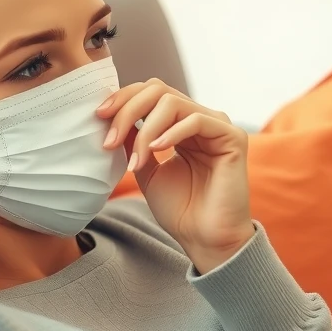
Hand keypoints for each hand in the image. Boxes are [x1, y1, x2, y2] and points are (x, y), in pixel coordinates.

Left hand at [97, 79, 253, 273]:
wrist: (205, 240)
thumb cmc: (180, 210)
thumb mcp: (146, 170)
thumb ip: (135, 142)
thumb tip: (114, 117)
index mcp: (181, 125)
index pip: (151, 94)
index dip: (123, 99)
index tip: (99, 117)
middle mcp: (200, 119)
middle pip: (158, 90)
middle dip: (128, 109)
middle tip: (110, 138)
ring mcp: (217, 126)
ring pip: (173, 102)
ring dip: (146, 129)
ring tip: (135, 160)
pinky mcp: (232, 137)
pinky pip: (196, 120)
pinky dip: (171, 133)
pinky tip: (156, 150)